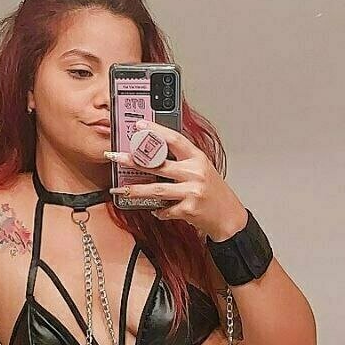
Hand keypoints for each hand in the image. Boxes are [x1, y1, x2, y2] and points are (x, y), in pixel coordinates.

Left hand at [106, 120, 248, 240]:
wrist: (229, 217)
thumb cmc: (215, 193)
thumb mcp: (203, 170)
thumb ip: (183, 162)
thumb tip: (155, 155)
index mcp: (198, 158)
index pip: (174, 139)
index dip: (155, 131)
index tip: (138, 126)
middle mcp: (195, 172)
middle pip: (158, 163)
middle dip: (133, 160)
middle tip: (116, 157)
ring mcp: (192, 191)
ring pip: (156, 189)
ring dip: (135, 190)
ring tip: (120, 189)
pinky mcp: (188, 209)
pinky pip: (165, 210)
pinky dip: (157, 211)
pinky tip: (155, 210)